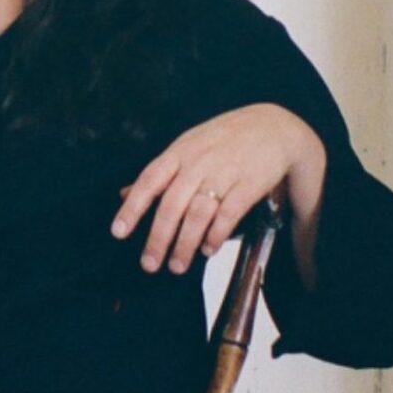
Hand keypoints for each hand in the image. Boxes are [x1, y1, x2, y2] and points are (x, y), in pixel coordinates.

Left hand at [110, 104, 325, 274]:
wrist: (273, 127)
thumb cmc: (223, 140)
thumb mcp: (187, 147)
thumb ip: (159, 174)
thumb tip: (124, 194)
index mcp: (179, 152)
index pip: (149, 180)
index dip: (133, 207)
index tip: (119, 233)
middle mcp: (199, 162)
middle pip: (173, 204)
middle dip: (159, 238)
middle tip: (150, 264)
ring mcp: (225, 172)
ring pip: (199, 213)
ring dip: (186, 243)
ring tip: (178, 265)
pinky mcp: (249, 184)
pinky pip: (229, 213)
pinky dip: (217, 234)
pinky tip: (208, 248)